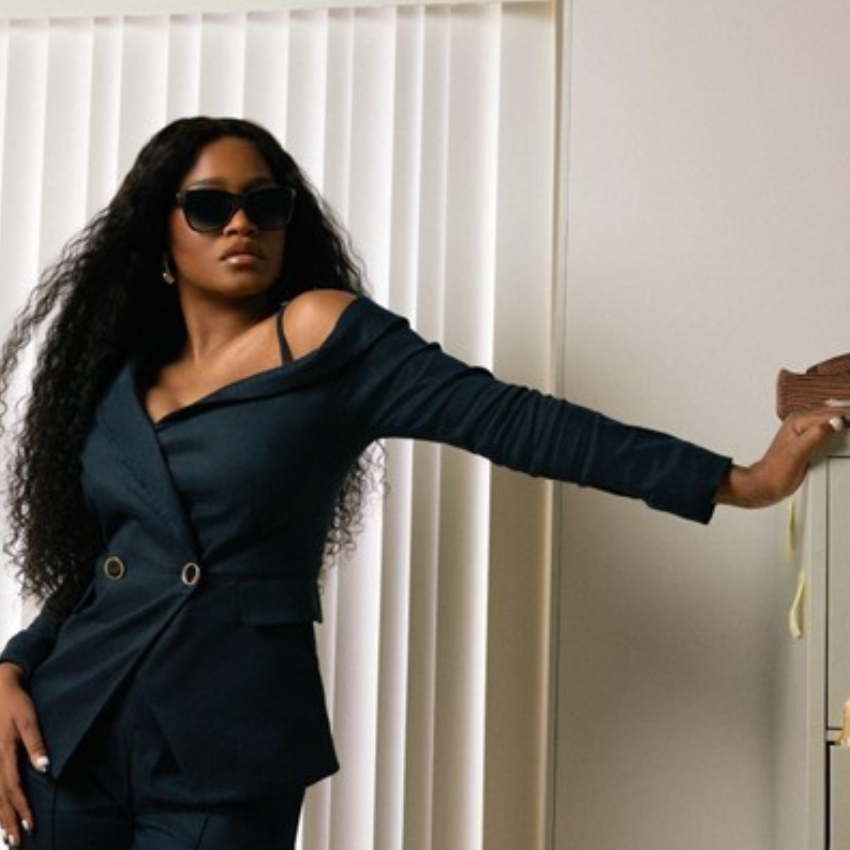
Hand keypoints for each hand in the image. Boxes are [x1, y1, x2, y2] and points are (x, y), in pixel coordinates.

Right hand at [0, 663, 47, 847]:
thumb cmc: (16, 703)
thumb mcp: (28, 719)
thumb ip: (35, 743)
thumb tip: (45, 768)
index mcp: (3, 753)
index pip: (12, 789)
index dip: (21, 809)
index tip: (29, 827)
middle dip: (7, 822)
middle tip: (16, 844)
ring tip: (7, 837)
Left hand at [714, 408, 845, 507]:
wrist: (766, 484)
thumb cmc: (776, 471)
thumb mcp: (799, 452)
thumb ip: (817, 435)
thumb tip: (836, 422)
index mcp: (799, 421)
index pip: (832, 413)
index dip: (849, 416)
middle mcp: (801, 423)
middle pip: (833, 413)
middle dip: (848, 415)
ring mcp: (804, 432)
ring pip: (831, 420)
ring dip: (845, 421)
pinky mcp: (808, 442)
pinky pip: (827, 431)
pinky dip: (839, 430)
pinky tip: (845, 432)